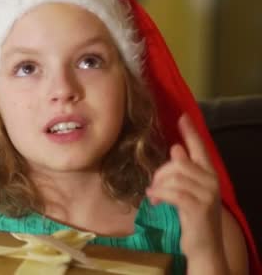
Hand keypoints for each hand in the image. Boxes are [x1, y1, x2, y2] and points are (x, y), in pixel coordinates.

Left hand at [146, 114, 225, 267]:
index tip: (182, 117)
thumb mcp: (186, 192)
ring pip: (174, 177)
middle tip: (153, 186)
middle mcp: (211, 181)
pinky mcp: (198, 207)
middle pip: (178, 163)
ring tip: (154, 196)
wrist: (203, 247)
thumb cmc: (192, 219)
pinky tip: (154, 200)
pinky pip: (172, 193)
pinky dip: (159, 195)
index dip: (190, 133)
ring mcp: (207, 194)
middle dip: (160, 173)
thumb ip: (183, 172)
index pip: (200, 149)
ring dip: (158, 186)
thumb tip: (176, 149)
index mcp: (208, 175)